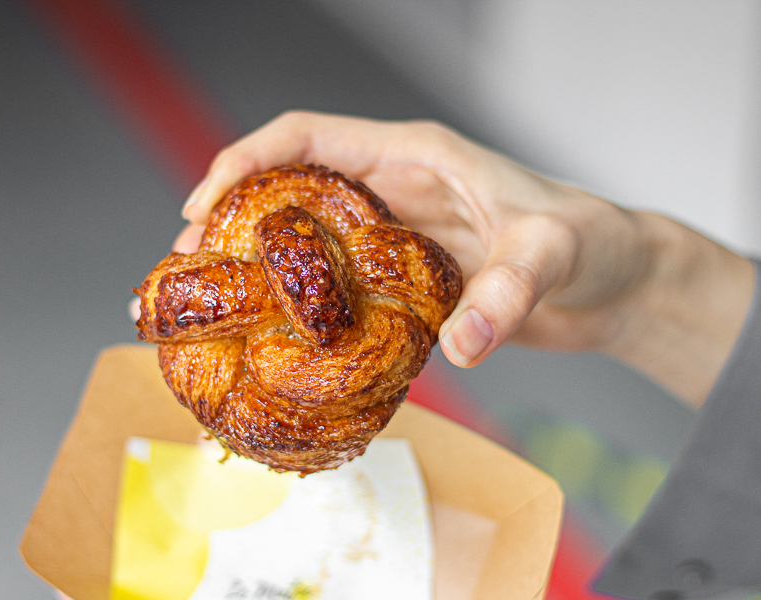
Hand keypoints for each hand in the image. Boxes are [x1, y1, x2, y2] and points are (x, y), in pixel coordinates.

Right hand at [176, 111, 754, 406]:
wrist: (616, 284)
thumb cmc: (592, 243)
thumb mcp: (554, 253)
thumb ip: (508, 292)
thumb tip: (460, 345)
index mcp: (412, 156)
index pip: (306, 137)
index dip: (245, 160)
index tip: (202, 205)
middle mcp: (392, 192)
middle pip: (287, 192)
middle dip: (230, 223)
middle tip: (188, 272)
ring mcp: (393, 240)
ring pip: (304, 245)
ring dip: (259, 274)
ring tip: (216, 312)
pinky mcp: (403, 283)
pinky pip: (338, 293)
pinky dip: (305, 314)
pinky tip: (281, 345)